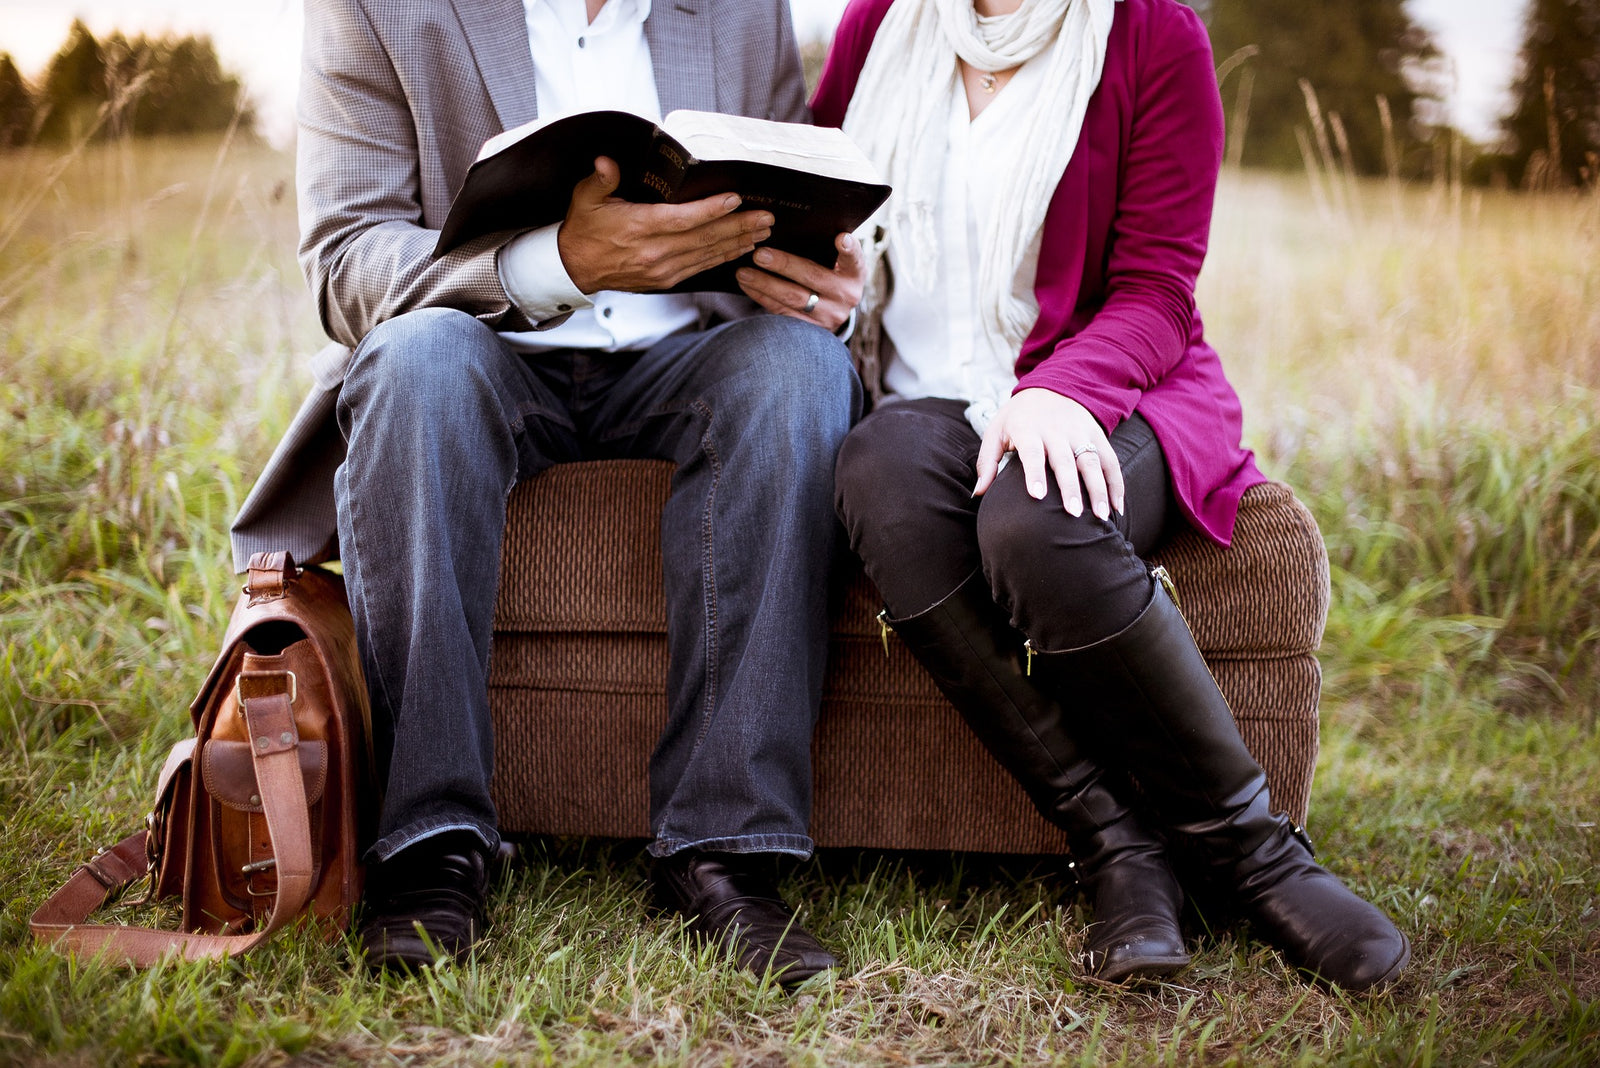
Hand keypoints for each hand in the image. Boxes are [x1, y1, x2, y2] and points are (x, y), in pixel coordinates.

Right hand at [556, 157, 774, 292]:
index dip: (711, 210)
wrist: (575, 267)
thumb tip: (606, 163)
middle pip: (705, 238)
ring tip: (763, 232)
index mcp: (638, 228)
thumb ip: (601, 179)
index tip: (735, 199)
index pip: (682, 220)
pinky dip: (723, 258)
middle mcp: (655, 252)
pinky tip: (741, 249)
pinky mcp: (666, 280)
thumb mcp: (585, 198)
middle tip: (766, 217)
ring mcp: (663, 269)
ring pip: (708, 255)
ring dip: (738, 243)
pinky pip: (701, 268)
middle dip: (739, 227)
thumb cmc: (585, 229)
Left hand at [733, 232, 865, 331]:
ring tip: (743, 272)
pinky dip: (761, 297)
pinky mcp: (809, 330)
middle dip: (784, 265)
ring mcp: (828, 316)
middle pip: (813, 278)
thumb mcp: (838, 264)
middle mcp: (845, 296)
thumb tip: (798, 224)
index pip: (854, 259)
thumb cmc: (831, 275)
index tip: (840, 239)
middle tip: (760, 255)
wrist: (834, 311)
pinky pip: (781, 312)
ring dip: (765, 284)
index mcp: (854, 274)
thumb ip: (826, 248)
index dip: (849, 250)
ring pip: (793, 299)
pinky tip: (747, 285)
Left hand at [973, 388, 1125, 519]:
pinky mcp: (1097, 435)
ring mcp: (1080, 432)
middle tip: (1072, 513)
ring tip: (1100, 516)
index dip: (1035, 473)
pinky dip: (1116, 484)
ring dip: (1098, 489)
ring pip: (1092, 461)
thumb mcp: (996, 430)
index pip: (1032, 452)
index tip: (1038, 496)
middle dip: (1070, 488)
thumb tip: (979, 492)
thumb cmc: (1019, 417)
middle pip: (1065, 461)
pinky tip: (1117, 507)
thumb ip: (987, 461)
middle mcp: (1057, 430)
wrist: (1053, 386)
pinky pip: (1110, 460)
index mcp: (1029, 429)